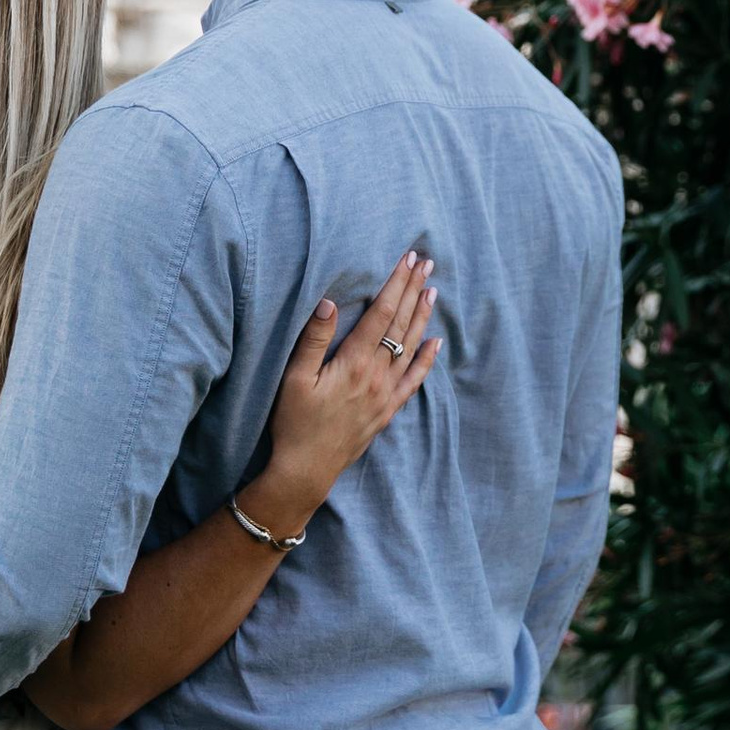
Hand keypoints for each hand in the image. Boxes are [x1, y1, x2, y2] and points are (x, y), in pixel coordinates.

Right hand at [248, 253, 439, 531]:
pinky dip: (427, 360)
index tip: (408, 259)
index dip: (396, 283)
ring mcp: (386, 394)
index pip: (382, 313)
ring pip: (411, 347)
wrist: (307, 470)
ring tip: (433, 291)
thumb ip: (314, 340)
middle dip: (413, 290)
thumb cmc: (294, 423)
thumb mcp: (295, 379)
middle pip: (400, 324)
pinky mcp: (387, 410)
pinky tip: (435, 343)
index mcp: (354, 363)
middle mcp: (377, 376)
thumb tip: (330, 302)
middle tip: (427, 263)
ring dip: (422, 317)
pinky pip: (414, 381)